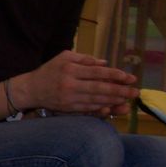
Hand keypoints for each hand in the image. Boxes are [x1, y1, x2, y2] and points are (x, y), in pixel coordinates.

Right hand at [17, 50, 137, 116]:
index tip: (130, 78)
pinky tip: (111, 107)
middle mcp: (70, 84)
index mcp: (71, 69)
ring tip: (127, 100)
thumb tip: (104, 63)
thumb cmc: (49, 70)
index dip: (115, 75)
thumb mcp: (64, 57)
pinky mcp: (67, 108)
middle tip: (135, 92)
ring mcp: (68, 98)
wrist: (30, 89)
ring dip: (113, 101)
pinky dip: (100, 108)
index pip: (98, 72)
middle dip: (119, 91)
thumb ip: (85, 59)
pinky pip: (87, 109)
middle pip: (99, 88)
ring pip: (95, 100)